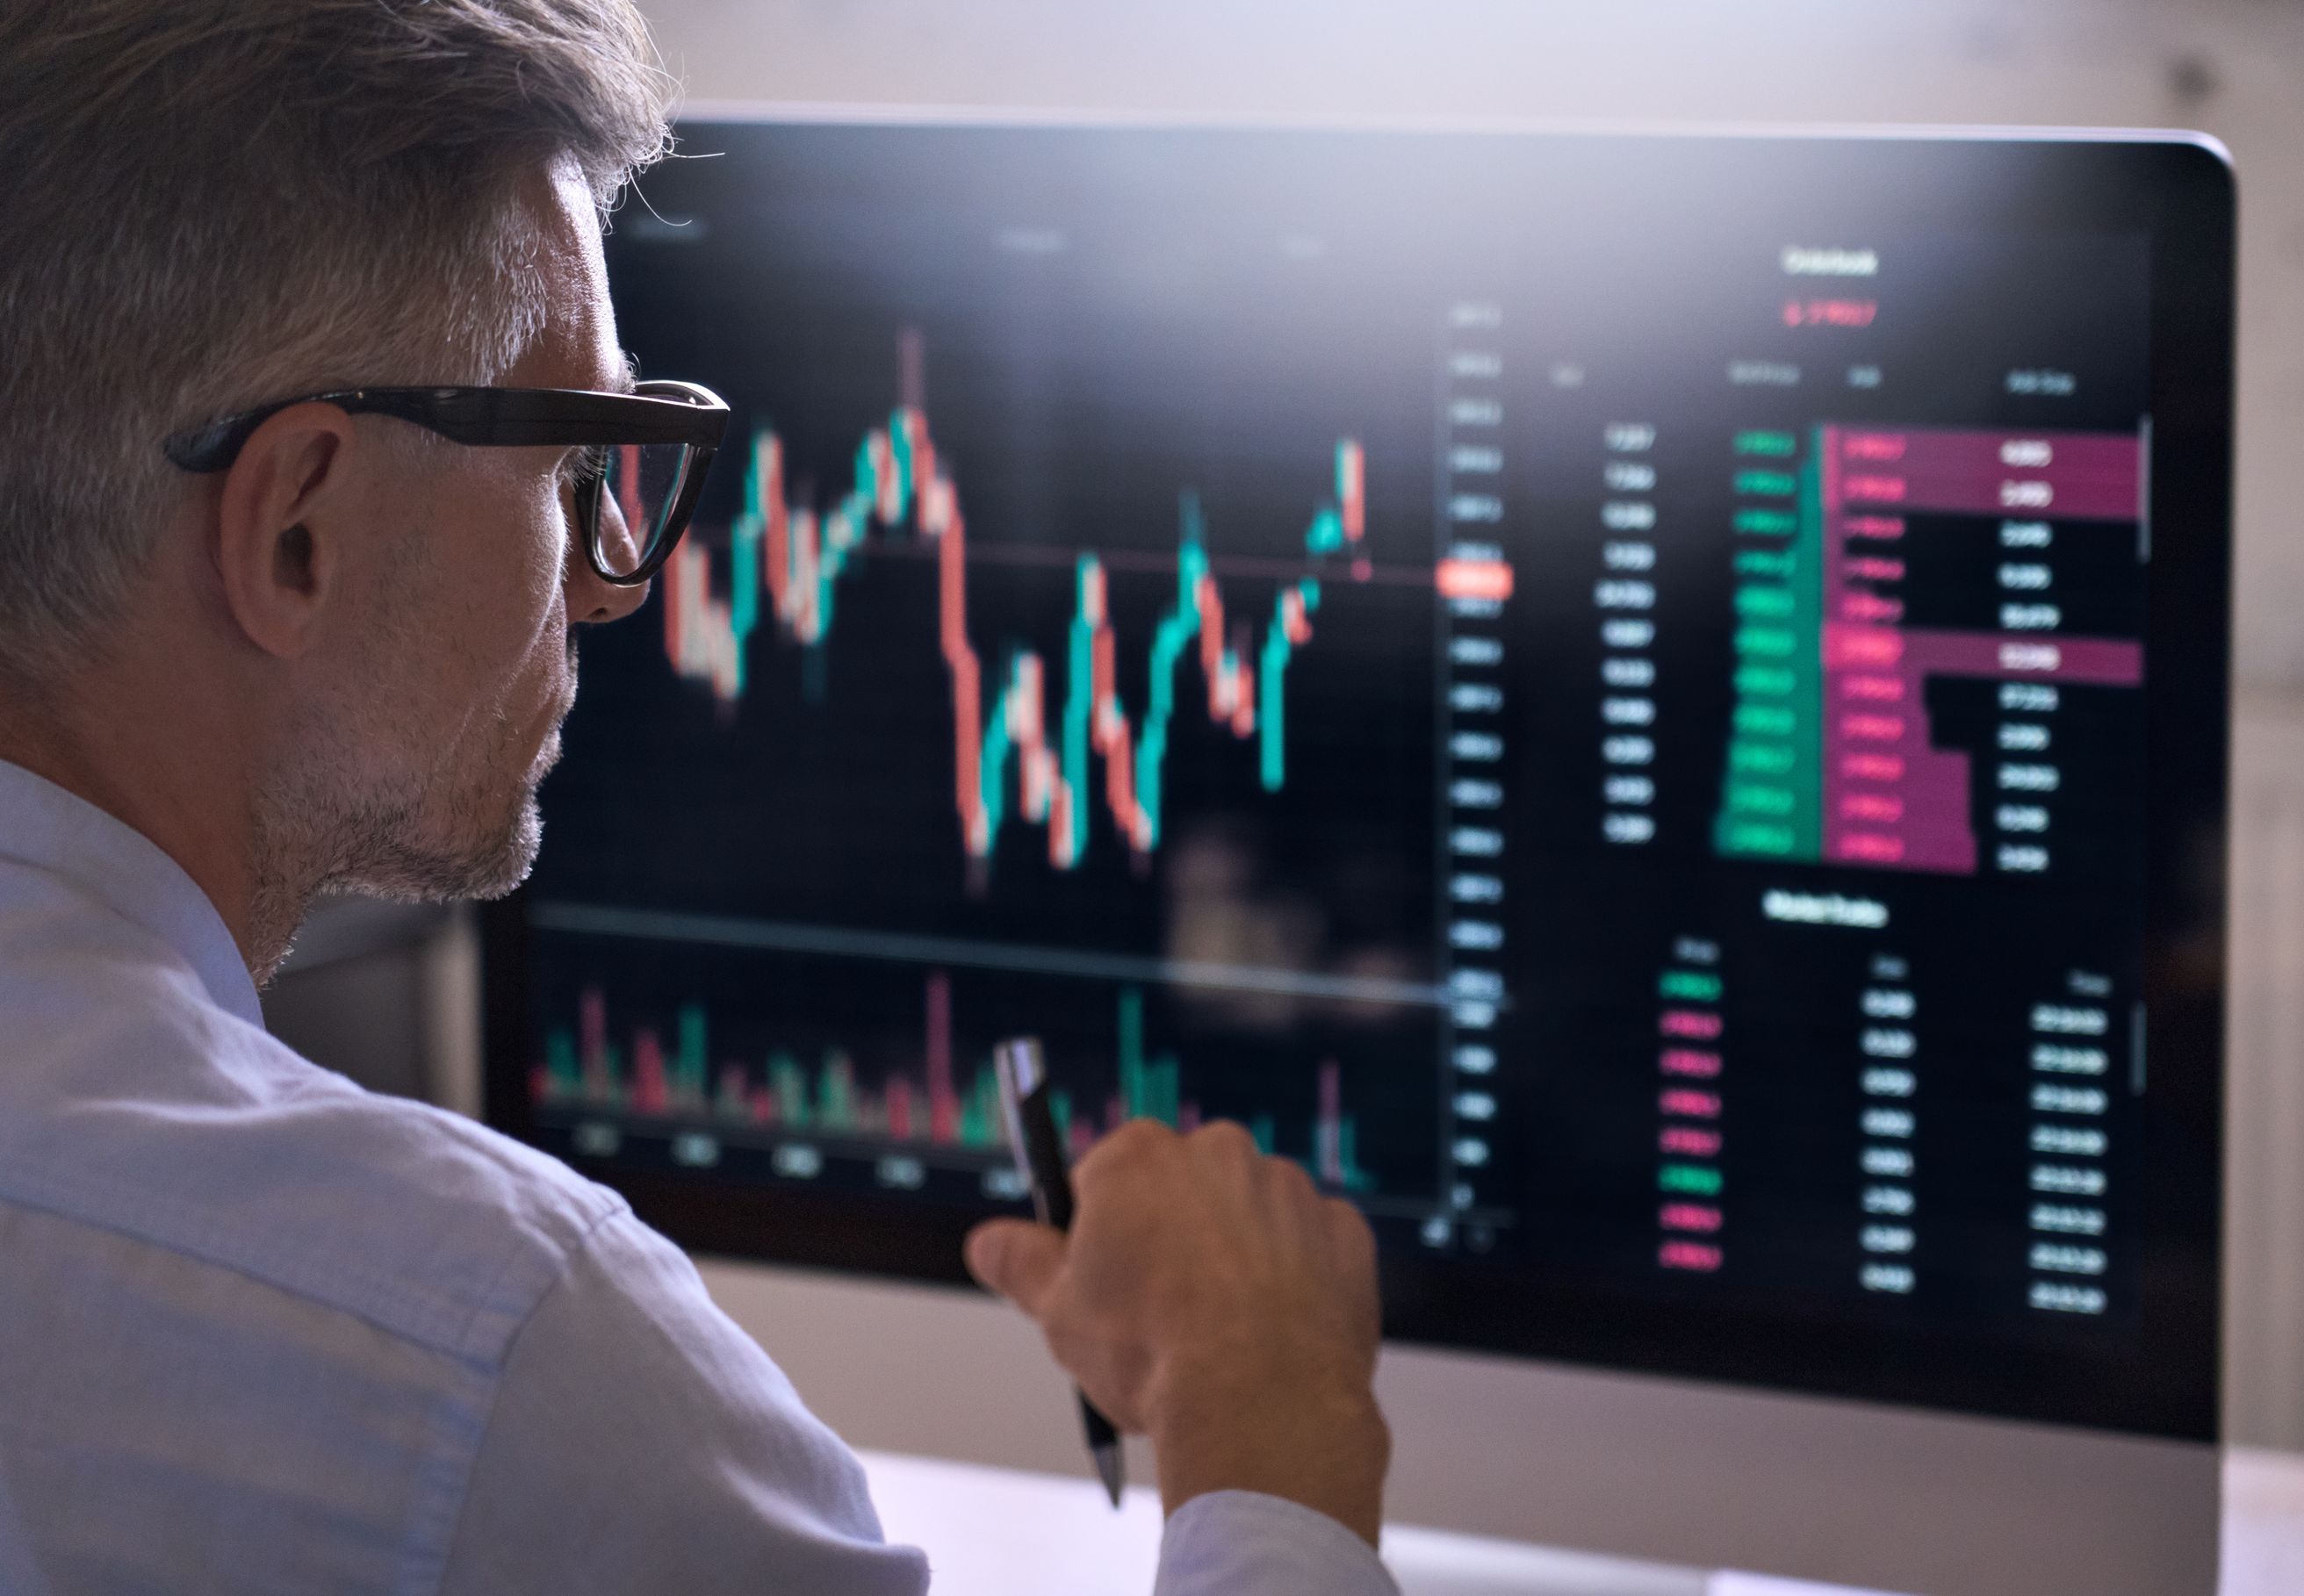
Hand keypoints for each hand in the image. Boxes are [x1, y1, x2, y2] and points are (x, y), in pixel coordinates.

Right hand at [964, 1118, 1389, 1544]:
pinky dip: (1297, 1280)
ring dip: (1238, 1255)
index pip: (1104, 1177)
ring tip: (1224, 1333)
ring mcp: (1288, 1188)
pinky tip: (1275, 1333)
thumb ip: (1020, 1262)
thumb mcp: (1056, 1312)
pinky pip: (1313, 1247)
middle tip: (1162, 1312)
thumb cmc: (1152, 1354)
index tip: (1107, 1280)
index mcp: (1138, 1158)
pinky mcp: (1343, 1232)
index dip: (1102, 1234)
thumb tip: (987, 1242)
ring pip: (1251, 1214)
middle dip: (1172, 1235)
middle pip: (1182, 1188)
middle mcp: (1218, 1151)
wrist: (1260, 1404)